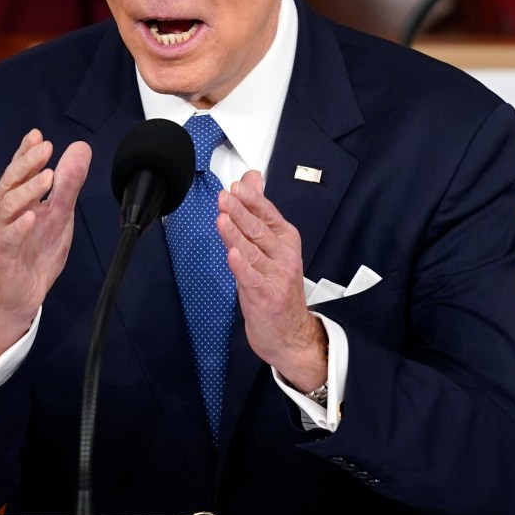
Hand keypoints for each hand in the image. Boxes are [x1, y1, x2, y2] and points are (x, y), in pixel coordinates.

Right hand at [0, 129, 91, 370]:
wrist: (23, 293)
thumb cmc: (36, 250)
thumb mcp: (59, 213)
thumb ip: (68, 183)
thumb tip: (80, 147)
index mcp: (15, 198)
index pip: (19, 169)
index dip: (26, 151)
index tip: (38, 135)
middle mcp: (2, 212)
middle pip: (10, 181)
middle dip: (27, 163)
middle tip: (46, 147)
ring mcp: (0, 233)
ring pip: (7, 205)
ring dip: (27, 190)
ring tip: (47, 177)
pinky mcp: (1, 255)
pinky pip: (7, 239)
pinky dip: (19, 227)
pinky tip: (31, 216)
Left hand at [216, 170, 327, 390]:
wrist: (291, 334)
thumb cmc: (277, 288)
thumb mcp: (270, 248)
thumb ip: (257, 214)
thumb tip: (252, 180)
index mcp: (285, 241)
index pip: (269, 214)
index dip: (253, 200)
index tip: (238, 186)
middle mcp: (284, 256)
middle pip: (259, 230)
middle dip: (240, 211)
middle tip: (226, 196)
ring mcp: (276, 277)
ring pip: (253, 251)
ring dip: (236, 234)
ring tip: (223, 217)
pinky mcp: (266, 297)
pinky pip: (252, 278)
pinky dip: (241, 266)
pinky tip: (232, 254)